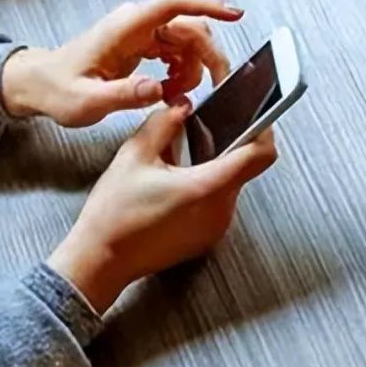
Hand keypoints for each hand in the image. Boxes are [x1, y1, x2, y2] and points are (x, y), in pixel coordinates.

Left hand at [1, 0, 241, 126]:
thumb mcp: (87, 101)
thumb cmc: (58, 89)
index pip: (172, 4)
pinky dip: (183, 72)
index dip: (206, 4)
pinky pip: (178, 51)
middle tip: (215, 86)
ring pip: (188, 41)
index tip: (232, 12)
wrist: (41, 84)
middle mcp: (136, 24)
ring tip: (175, 94)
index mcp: (125, 28)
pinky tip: (169, 89)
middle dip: (209, 56)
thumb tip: (157, 89)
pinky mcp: (144, 44)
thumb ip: (123, 95)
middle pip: (190, 27)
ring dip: (194, 69)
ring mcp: (141, 32)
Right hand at [46, 101, 276, 313]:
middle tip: (204, 128)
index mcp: (208, 187)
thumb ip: (164, 122)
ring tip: (182, 158)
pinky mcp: (209, 236)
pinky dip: (207, 187)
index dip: (264, 129)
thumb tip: (183, 106)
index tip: (257, 114)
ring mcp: (217, 226)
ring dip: (215, 167)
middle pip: (245, 168)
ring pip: (231, 184)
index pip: (259, 155)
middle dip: (229, 145)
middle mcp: (221, 210)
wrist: (102, 260)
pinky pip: (219, 202)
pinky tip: (178, 182)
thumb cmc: (114, 214)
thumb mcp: (134, 155)